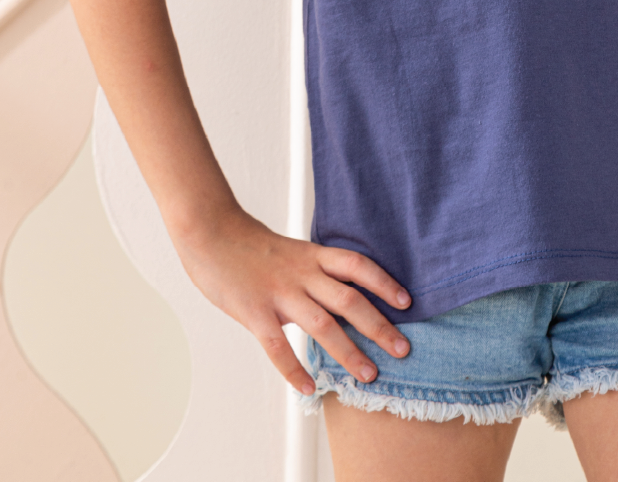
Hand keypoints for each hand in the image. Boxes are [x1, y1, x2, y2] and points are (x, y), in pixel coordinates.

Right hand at [172, 208, 412, 393]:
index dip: (384, 282)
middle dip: (379, 326)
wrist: (210, 231)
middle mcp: (303, 274)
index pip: (358, 266)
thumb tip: (334, 297)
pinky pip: (278, 346)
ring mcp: (280, 293)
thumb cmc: (249, 244)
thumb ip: (312, 273)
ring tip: (369, 374)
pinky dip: (294, 369)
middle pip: (350, 300)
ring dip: (349, 352)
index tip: (407, 302)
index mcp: (313, 256)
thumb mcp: (291, 251)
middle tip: (404, 350)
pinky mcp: (255, 311)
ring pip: (323, 325)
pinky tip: (308, 387)